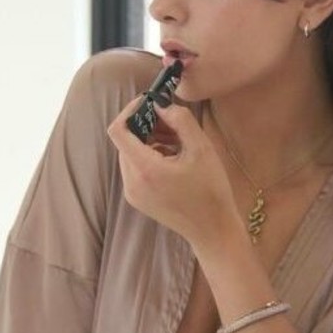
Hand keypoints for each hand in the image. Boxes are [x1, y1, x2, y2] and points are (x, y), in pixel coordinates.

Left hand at [106, 95, 239, 250]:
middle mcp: (131, 182)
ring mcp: (132, 193)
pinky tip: (173, 159)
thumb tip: (161, 105)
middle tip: (172, 123)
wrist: (213, 230)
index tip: (150, 102)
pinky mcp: (137, 199)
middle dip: (145, 126)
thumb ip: (180, 119)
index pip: (118, 130)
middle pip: (125, 141)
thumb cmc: (211, 191)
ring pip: (130, 154)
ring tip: (177, 142)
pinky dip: (149, 157)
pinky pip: (135, 169)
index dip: (130, 110)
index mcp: (145, 170)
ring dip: (149, 141)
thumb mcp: (201, 148)